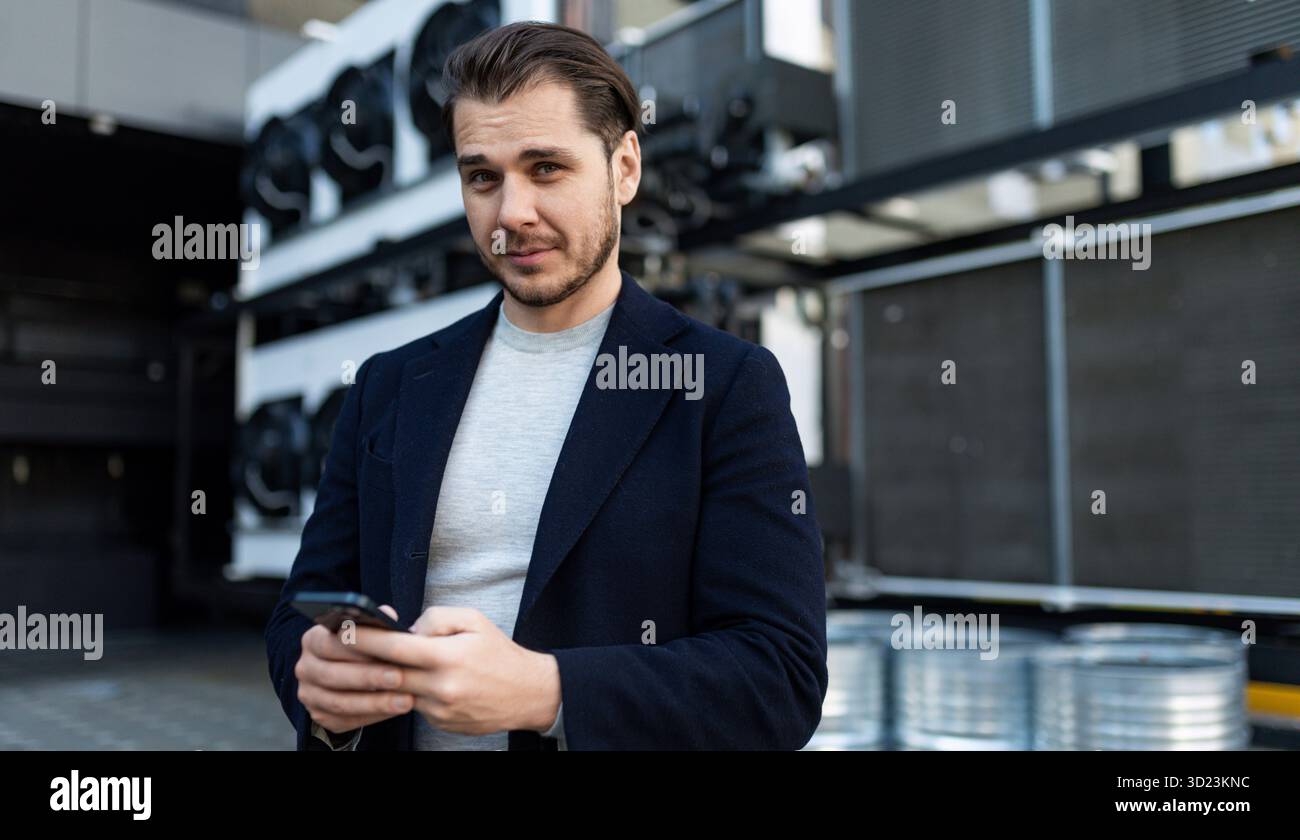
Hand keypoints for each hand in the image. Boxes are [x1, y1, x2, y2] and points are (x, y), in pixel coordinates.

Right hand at [295, 604, 415, 735]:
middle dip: (369, 677)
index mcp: (312, 640)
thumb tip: (388, 615)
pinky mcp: (319, 716)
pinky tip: (394, 710)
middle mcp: (305, 668)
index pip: (329, 642)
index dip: (359, 646)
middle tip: (400, 677)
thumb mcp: (367, 631)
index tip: (388, 648)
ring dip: (375, 703)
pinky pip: (345, 721)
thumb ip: (376, 623)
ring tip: (405, 700)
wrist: (352, 673)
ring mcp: (309, 695)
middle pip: (333, 675)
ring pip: (340, 703)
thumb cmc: (364, 647)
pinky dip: (372, 716)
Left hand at [348, 606, 560, 735]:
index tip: (344, 629)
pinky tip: (421, 681)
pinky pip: (416, 705)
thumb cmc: (500, 653)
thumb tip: (406, 629)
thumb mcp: (474, 621)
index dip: (365, 638)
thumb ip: (436, 618)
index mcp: (448, 657)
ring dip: (389, 678)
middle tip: (347, 647)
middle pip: (388, 674)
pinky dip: (412, 692)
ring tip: (387, 662)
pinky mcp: (441, 724)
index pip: (395, 647)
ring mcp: (440, 710)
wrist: (529, 693)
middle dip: (366, 660)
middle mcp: (441, 687)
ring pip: (399, 691)